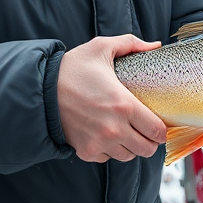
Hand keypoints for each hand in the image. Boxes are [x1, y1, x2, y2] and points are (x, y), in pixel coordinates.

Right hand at [57, 35, 165, 162]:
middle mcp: (113, 128)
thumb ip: (131, 43)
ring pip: (129, 156)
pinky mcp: (86, 151)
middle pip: (147, 149)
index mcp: (123, 104)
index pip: (157, 130)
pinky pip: (108, 158)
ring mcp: (99, 143)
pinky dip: (111, 150)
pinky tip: (108, 135)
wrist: (40, 90)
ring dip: (131, 146)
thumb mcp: (101, 47)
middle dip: (150, 140)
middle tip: (146, 129)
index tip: (159, 123)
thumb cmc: (72, 68)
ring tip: (127, 131)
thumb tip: (155, 45)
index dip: (162, 129)